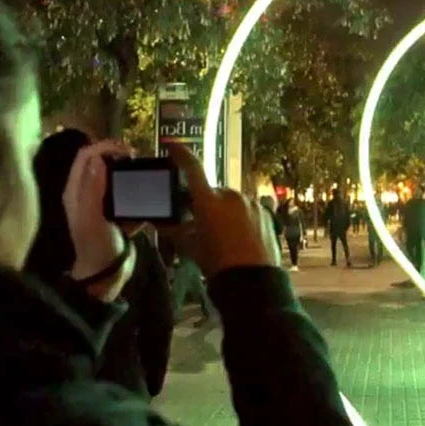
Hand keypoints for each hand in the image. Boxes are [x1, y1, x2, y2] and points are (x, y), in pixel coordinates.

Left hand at [63, 141, 134, 301]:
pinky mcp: (117, 217)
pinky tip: (150, 196)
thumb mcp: (93, 217)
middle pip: (100, 164)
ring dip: (130, 173)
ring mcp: (102, 207)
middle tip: (138, 158)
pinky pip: (128, 198)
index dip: (105, 147)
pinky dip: (138, 193)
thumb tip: (98, 158)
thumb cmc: (97, 247)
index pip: (86, 156)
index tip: (128, 150)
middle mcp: (87, 196)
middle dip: (118, 156)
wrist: (106, 276)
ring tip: (146, 174)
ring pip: (115, 180)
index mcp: (76, 192)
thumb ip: (93, 188)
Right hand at [167, 145, 278, 275]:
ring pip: (230, 201)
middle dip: (205, 203)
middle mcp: (231, 195)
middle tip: (201, 224)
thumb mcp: (190, 246)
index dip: (181, 155)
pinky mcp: (264, 212)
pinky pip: (247, 209)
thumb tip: (160, 222)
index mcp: (209, 201)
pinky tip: (239, 237)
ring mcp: (250, 203)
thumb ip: (174, 230)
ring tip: (223, 235)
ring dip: (224, 211)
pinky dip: (240, 217)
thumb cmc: (216, 263)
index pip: (192, 169)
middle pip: (212, 192)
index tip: (172, 146)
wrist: (252, 279)